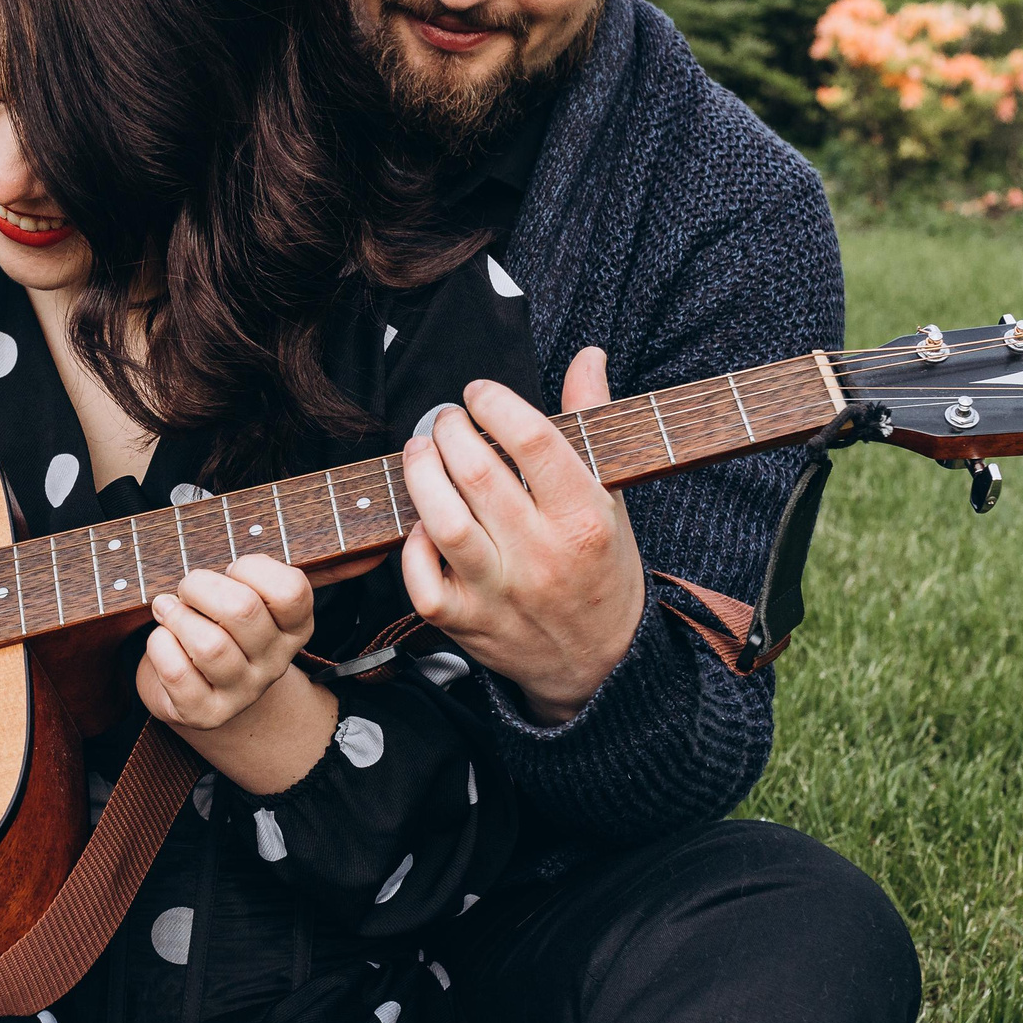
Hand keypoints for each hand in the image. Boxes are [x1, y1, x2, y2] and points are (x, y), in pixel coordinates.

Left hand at [136, 558, 335, 794]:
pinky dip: (160, 646)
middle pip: (243, 610)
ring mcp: (242, 692)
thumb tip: (206, 568)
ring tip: (167, 610)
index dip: (252, 568)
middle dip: (200, 586)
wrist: (196, 689)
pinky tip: (161, 638)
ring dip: (178, 618)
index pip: (290, 591)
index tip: (232, 571)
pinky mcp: (206, 713)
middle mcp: (275, 663)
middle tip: (187, 588)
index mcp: (293, 628)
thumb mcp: (239, 596)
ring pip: (209, 646)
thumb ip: (238, 577)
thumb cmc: (216, 627)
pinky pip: (177, 672)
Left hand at [398, 349, 645, 724]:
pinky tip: (419, 521)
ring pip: (443, 521)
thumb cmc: (602, 569)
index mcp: (585, 518)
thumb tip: (588, 357)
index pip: (533, 441)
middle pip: (477, 473)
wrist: (600, 665)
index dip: (495, 404)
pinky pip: (420, 580)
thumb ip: (589, 424)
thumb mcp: (611, 498)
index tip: (479, 393)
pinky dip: (410, 544)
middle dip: (448, 431)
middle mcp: (543, 555)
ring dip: (420, 473)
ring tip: (420, 451)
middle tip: (445, 420)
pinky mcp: (466, 624)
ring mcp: (501, 592)